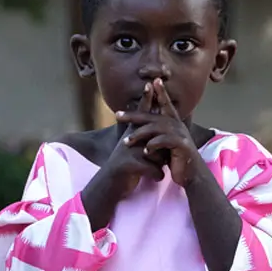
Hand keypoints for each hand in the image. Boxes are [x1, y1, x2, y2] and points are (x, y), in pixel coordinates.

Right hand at [101, 85, 166, 199]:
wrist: (110, 186)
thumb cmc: (127, 169)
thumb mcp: (136, 152)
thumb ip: (147, 141)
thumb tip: (161, 131)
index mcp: (132, 136)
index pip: (141, 116)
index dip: (145, 100)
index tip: (150, 84)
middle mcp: (128, 140)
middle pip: (148, 130)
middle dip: (154, 126)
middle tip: (152, 96)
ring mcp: (126, 151)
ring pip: (154, 152)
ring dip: (158, 164)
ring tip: (157, 170)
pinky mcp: (127, 164)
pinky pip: (152, 167)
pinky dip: (156, 175)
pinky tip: (157, 178)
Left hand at [116, 78, 202, 186]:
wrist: (191, 175)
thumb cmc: (176, 159)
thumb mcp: (165, 143)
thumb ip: (157, 133)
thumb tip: (141, 125)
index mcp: (174, 124)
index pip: (166, 105)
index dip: (161, 92)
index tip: (154, 80)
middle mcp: (178, 126)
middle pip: (154, 116)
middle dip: (135, 114)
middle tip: (117, 115)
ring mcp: (181, 135)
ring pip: (157, 128)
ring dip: (140, 134)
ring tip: (127, 141)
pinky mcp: (183, 146)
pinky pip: (165, 141)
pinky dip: (153, 145)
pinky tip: (145, 151)